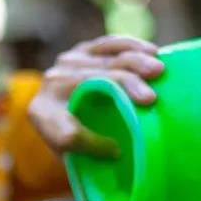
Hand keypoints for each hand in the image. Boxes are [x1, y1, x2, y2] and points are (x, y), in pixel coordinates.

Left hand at [28, 35, 163, 153]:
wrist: (66, 112)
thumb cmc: (77, 141)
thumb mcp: (78, 156)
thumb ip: (91, 157)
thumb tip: (119, 154)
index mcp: (43, 115)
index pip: (66, 132)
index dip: (91, 143)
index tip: (116, 151)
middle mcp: (50, 84)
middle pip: (88, 83)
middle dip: (122, 88)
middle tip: (150, 99)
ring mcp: (66, 62)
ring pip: (103, 60)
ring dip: (133, 63)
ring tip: (158, 70)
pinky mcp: (83, 49)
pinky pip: (109, 44)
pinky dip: (132, 46)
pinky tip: (152, 51)